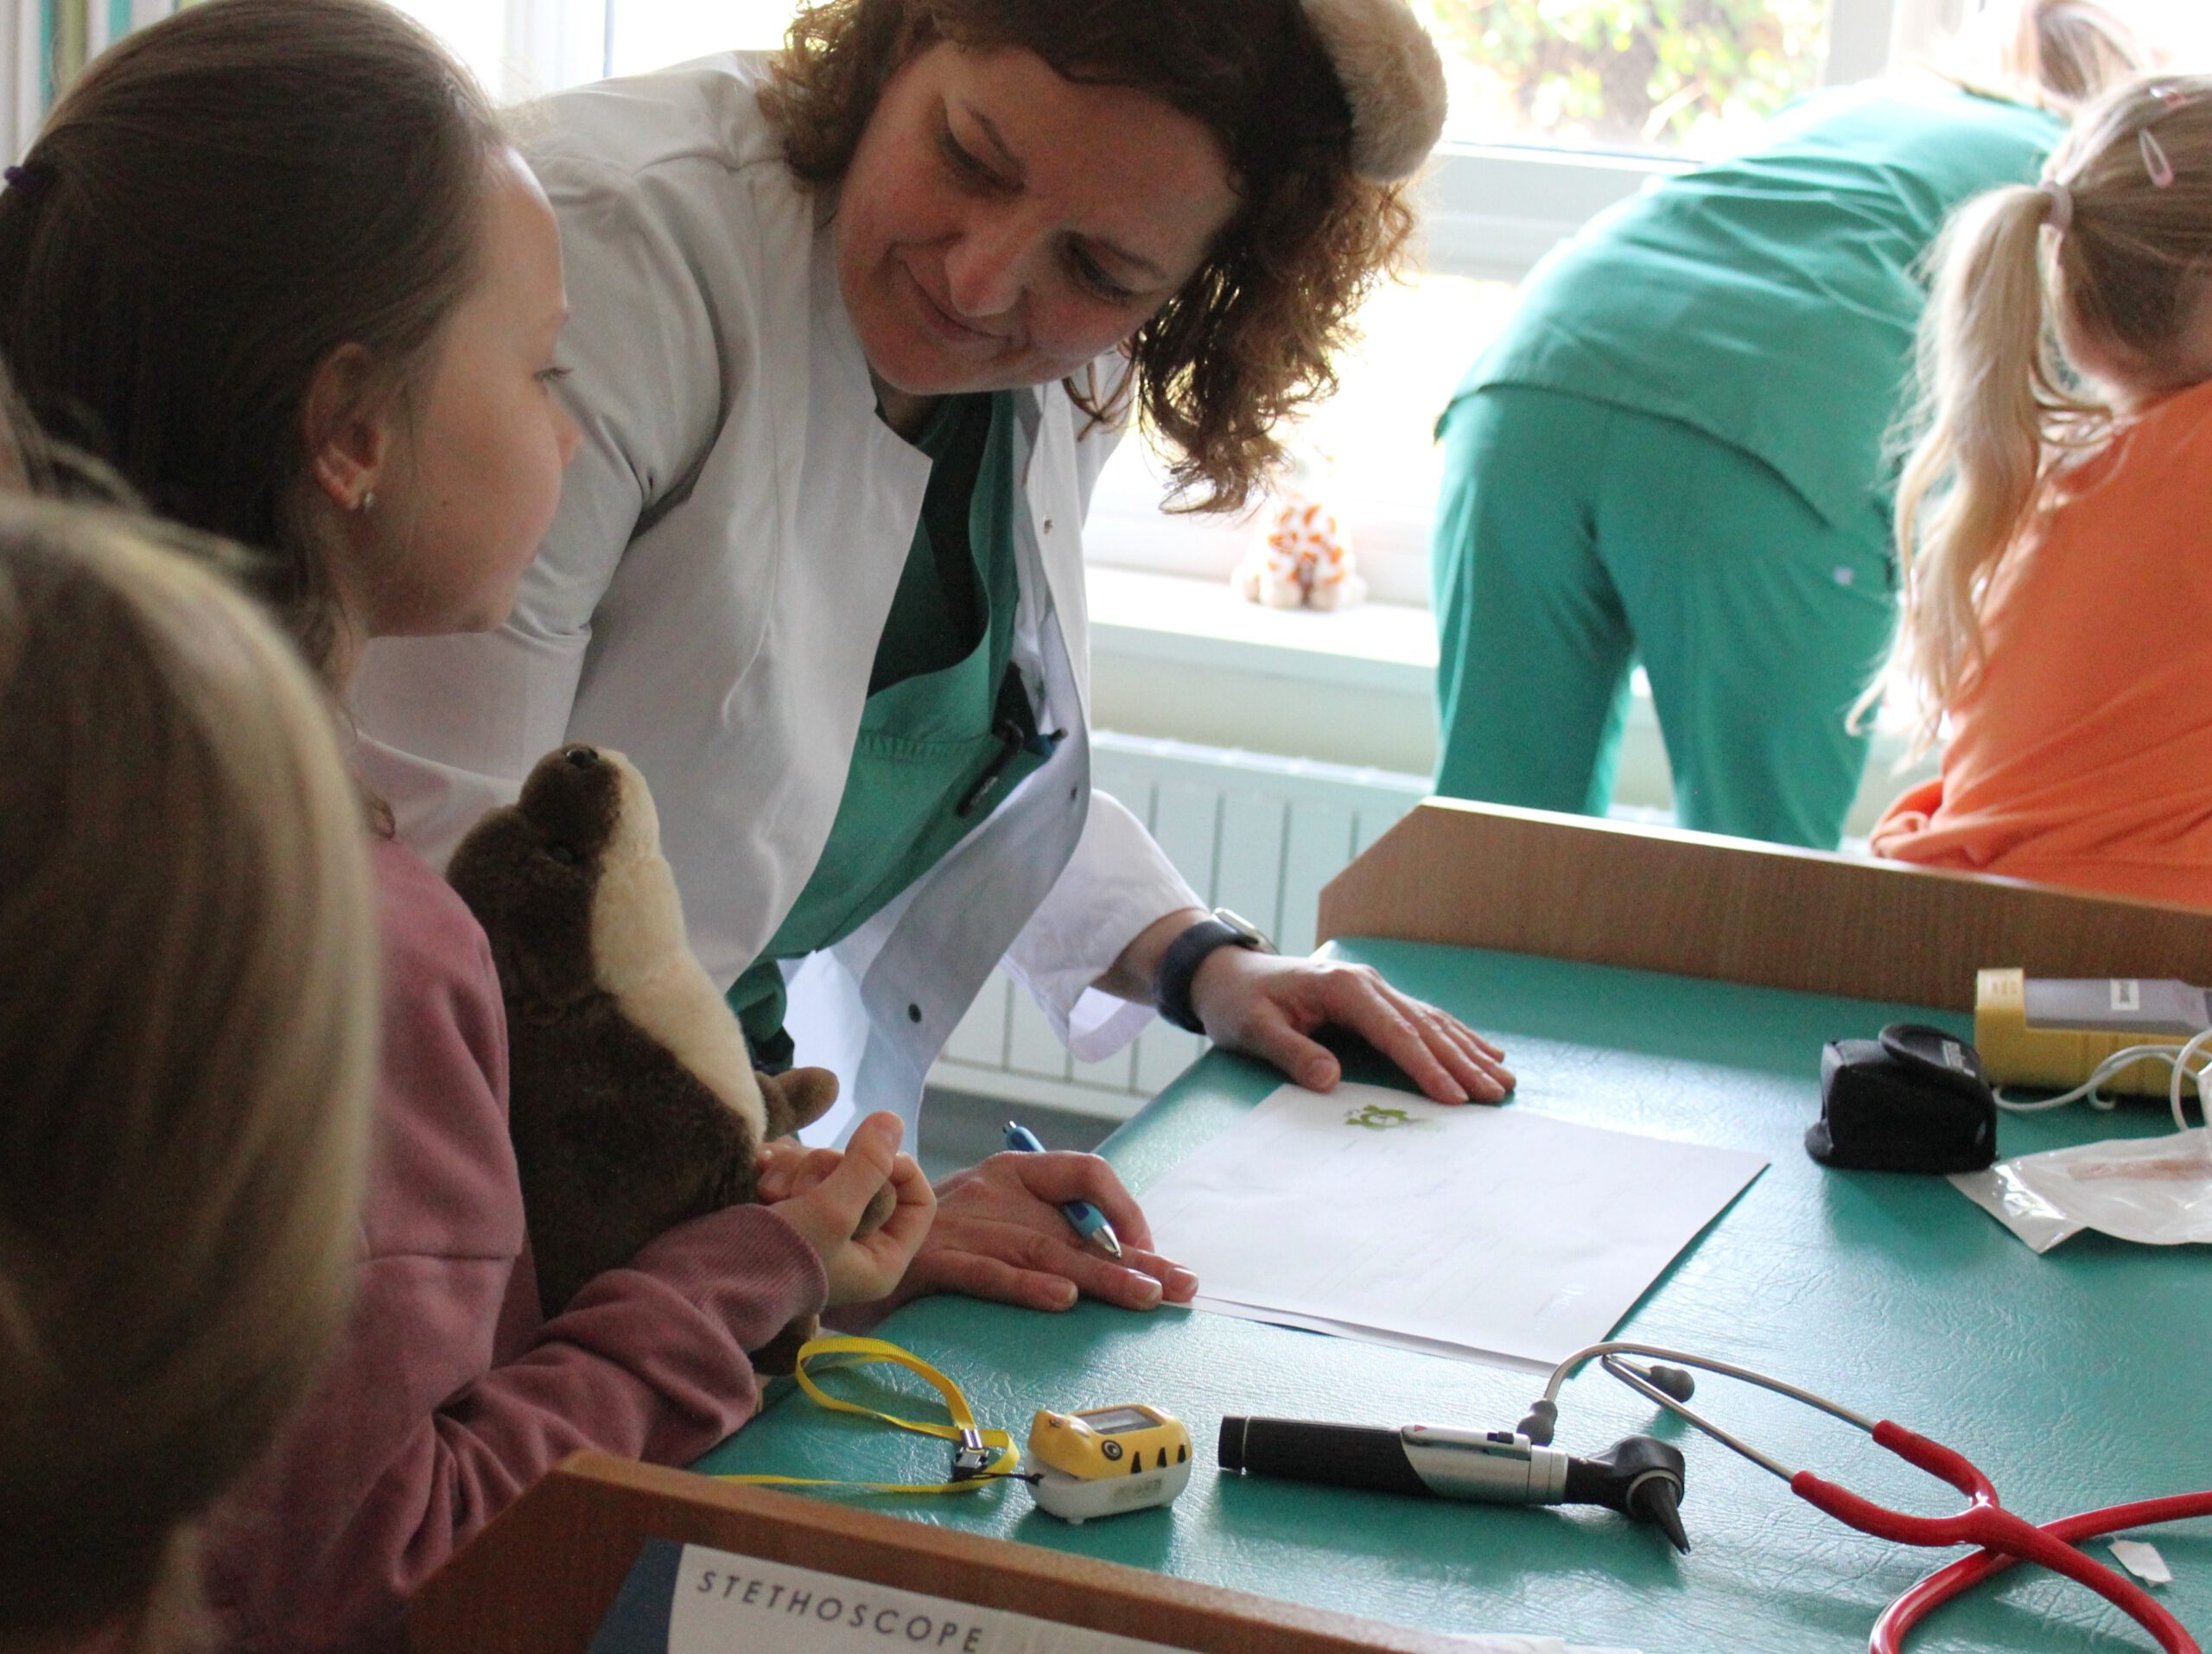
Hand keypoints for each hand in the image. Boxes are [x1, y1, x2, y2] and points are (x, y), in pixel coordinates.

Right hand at [763, 1112, 933, 1307]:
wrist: (706, 1277)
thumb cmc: (777, 1256)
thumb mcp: (833, 1210)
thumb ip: (867, 1163)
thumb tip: (894, 1120)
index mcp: (881, 1259)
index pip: (917, 1199)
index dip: (898, 1169)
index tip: (870, 1155)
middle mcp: (855, 1244)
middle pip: (869, 1175)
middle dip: (832, 1169)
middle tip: (803, 1189)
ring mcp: (820, 1226)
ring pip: (829, 1166)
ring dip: (798, 1168)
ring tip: (772, 1193)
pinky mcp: (787, 1210)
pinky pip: (797, 1168)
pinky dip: (779, 1168)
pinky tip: (760, 1171)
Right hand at [871, 1149, 1197, 1315]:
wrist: (846, 1244)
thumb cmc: (930, 1239)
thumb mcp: (992, 1222)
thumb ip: (1045, 1234)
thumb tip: (1123, 1264)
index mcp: (1012, 1174)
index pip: (1087, 1173)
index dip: (1126, 1213)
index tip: (1148, 1256)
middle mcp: (992, 1193)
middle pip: (1076, 1227)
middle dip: (1136, 1259)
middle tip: (1183, 1286)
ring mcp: (960, 1226)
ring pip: (1042, 1251)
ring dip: (1099, 1277)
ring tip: (1146, 1296)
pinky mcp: (931, 1264)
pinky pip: (985, 1273)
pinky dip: (1025, 1285)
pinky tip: (1062, 1298)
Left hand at [1190, 947, 1514, 1103]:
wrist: (1228, 974)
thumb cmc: (1239, 1002)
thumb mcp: (1254, 1029)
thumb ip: (1292, 1053)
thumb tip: (1331, 1080)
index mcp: (1343, 988)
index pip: (1395, 1032)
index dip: (1426, 1067)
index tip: (1454, 1098)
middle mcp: (1368, 984)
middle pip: (1425, 1027)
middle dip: (1463, 1063)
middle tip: (1496, 1096)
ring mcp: (1376, 988)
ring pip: (1433, 1022)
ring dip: (1469, 1052)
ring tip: (1504, 1080)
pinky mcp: (1376, 998)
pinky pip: (1425, 1018)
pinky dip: (1457, 1037)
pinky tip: (1485, 1052)